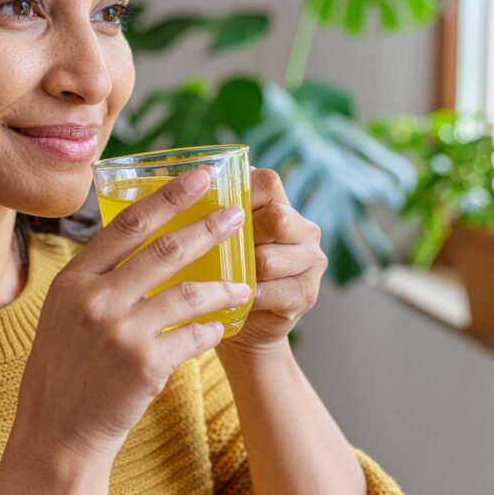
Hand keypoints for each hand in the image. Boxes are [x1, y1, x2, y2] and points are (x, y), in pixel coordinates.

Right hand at [14, 169, 251, 466]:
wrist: (58, 430)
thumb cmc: (65, 366)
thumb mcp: (64, 310)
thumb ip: (97, 276)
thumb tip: (143, 239)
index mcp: (74, 278)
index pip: (128, 224)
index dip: (169, 196)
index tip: (200, 177)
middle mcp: (95, 299)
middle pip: (164, 250)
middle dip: (207, 227)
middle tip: (236, 214)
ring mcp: (120, 331)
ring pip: (188, 293)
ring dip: (222, 287)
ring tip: (245, 284)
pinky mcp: (144, 365)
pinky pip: (194, 336)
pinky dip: (211, 329)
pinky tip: (220, 327)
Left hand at [217, 167, 327, 358]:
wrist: (235, 320)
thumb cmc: (215, 267)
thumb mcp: (211, 234)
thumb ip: (206, 205)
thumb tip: (183, 174)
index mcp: (281, 203)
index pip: (266, 183)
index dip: (239, 193)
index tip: (211, 209)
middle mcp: (303, 228)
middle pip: (276, 218)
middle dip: (241, 235)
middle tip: (215, 250)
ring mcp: (310, 261)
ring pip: (269, 258)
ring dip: (241, 270)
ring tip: (220, 277)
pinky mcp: (305, 293)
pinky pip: (274, 291)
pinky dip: (248, 296)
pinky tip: (233, 299)